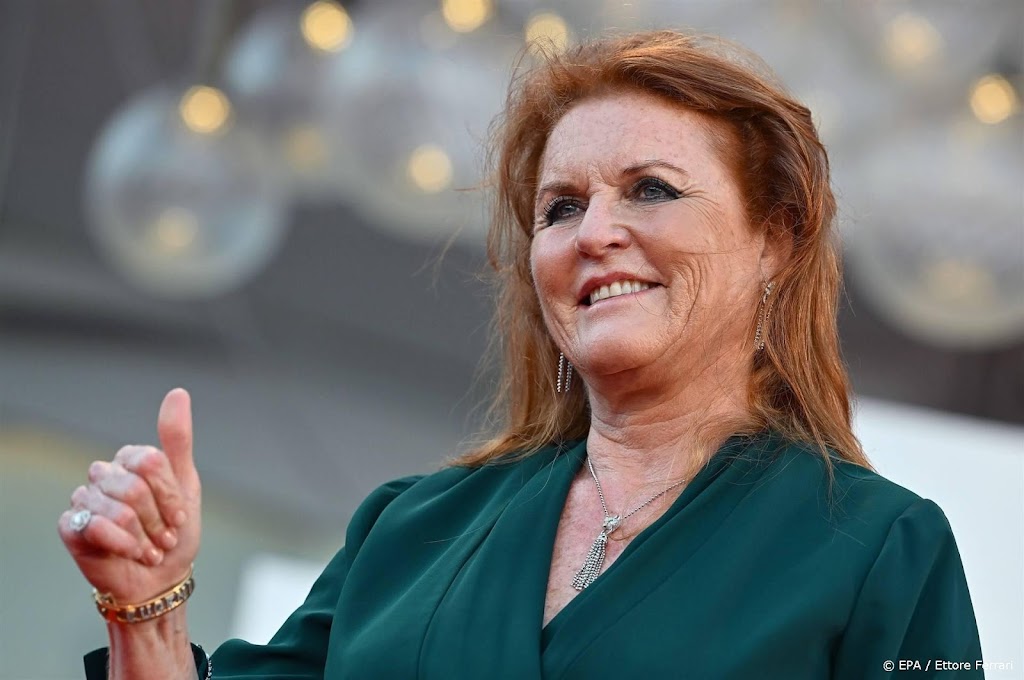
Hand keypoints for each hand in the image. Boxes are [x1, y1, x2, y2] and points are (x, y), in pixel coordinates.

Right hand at [58, 388, 201, 604]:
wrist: (161, 579)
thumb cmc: (175, 532)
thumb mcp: (186, 485)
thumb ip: (178, 440)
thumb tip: (177, 393)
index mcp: (131, 460)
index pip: (151, 462)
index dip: (170, 495)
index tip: (179, 516)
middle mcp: (104, 474)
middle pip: (135, 487)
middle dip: (158, 520)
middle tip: (164, 538)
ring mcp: (85, 499)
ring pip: (118, 510)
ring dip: (143, 537)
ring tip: (148, 549)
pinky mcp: (71, 526)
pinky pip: (95, 527)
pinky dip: (121, 544)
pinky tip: (127, 552)